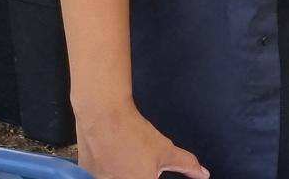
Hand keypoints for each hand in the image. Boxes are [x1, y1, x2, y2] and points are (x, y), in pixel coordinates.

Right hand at [75, 101, 208, 178]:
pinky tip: (112, 163)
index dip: (152, 176)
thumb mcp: (165, 150)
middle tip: (137, 163)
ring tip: (125, 160)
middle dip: (139, 174)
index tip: (150, 171)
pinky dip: (110, 174)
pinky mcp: (85, 178)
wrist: (102, 116)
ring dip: (123, 174)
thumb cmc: (134, 134)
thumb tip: (204, 175)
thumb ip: (187, 165)